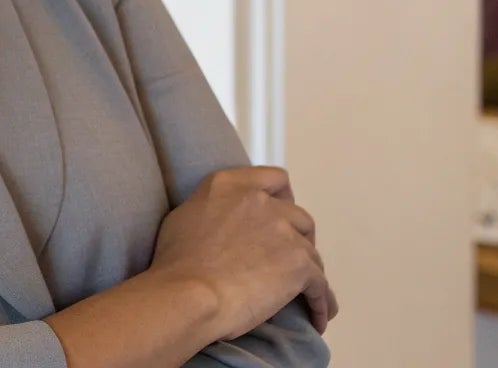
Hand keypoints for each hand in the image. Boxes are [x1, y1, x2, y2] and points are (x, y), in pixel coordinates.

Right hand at [149, 166, 338, 340]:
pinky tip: (319, 318)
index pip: (275, 179)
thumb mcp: (185, 216)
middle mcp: (262, 202)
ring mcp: (284, 232)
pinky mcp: (300, 264)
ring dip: (307, 273)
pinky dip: (321, 303)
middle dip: (298, 239)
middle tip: (284, 261)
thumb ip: (212, 209)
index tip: (280, 217)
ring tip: (302, 295)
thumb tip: (224, 220)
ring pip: (312, 254)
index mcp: (231, 185)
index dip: (284, 199)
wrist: (189, 294)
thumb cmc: (176, 261)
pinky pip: (321, 287)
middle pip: (300, 218)